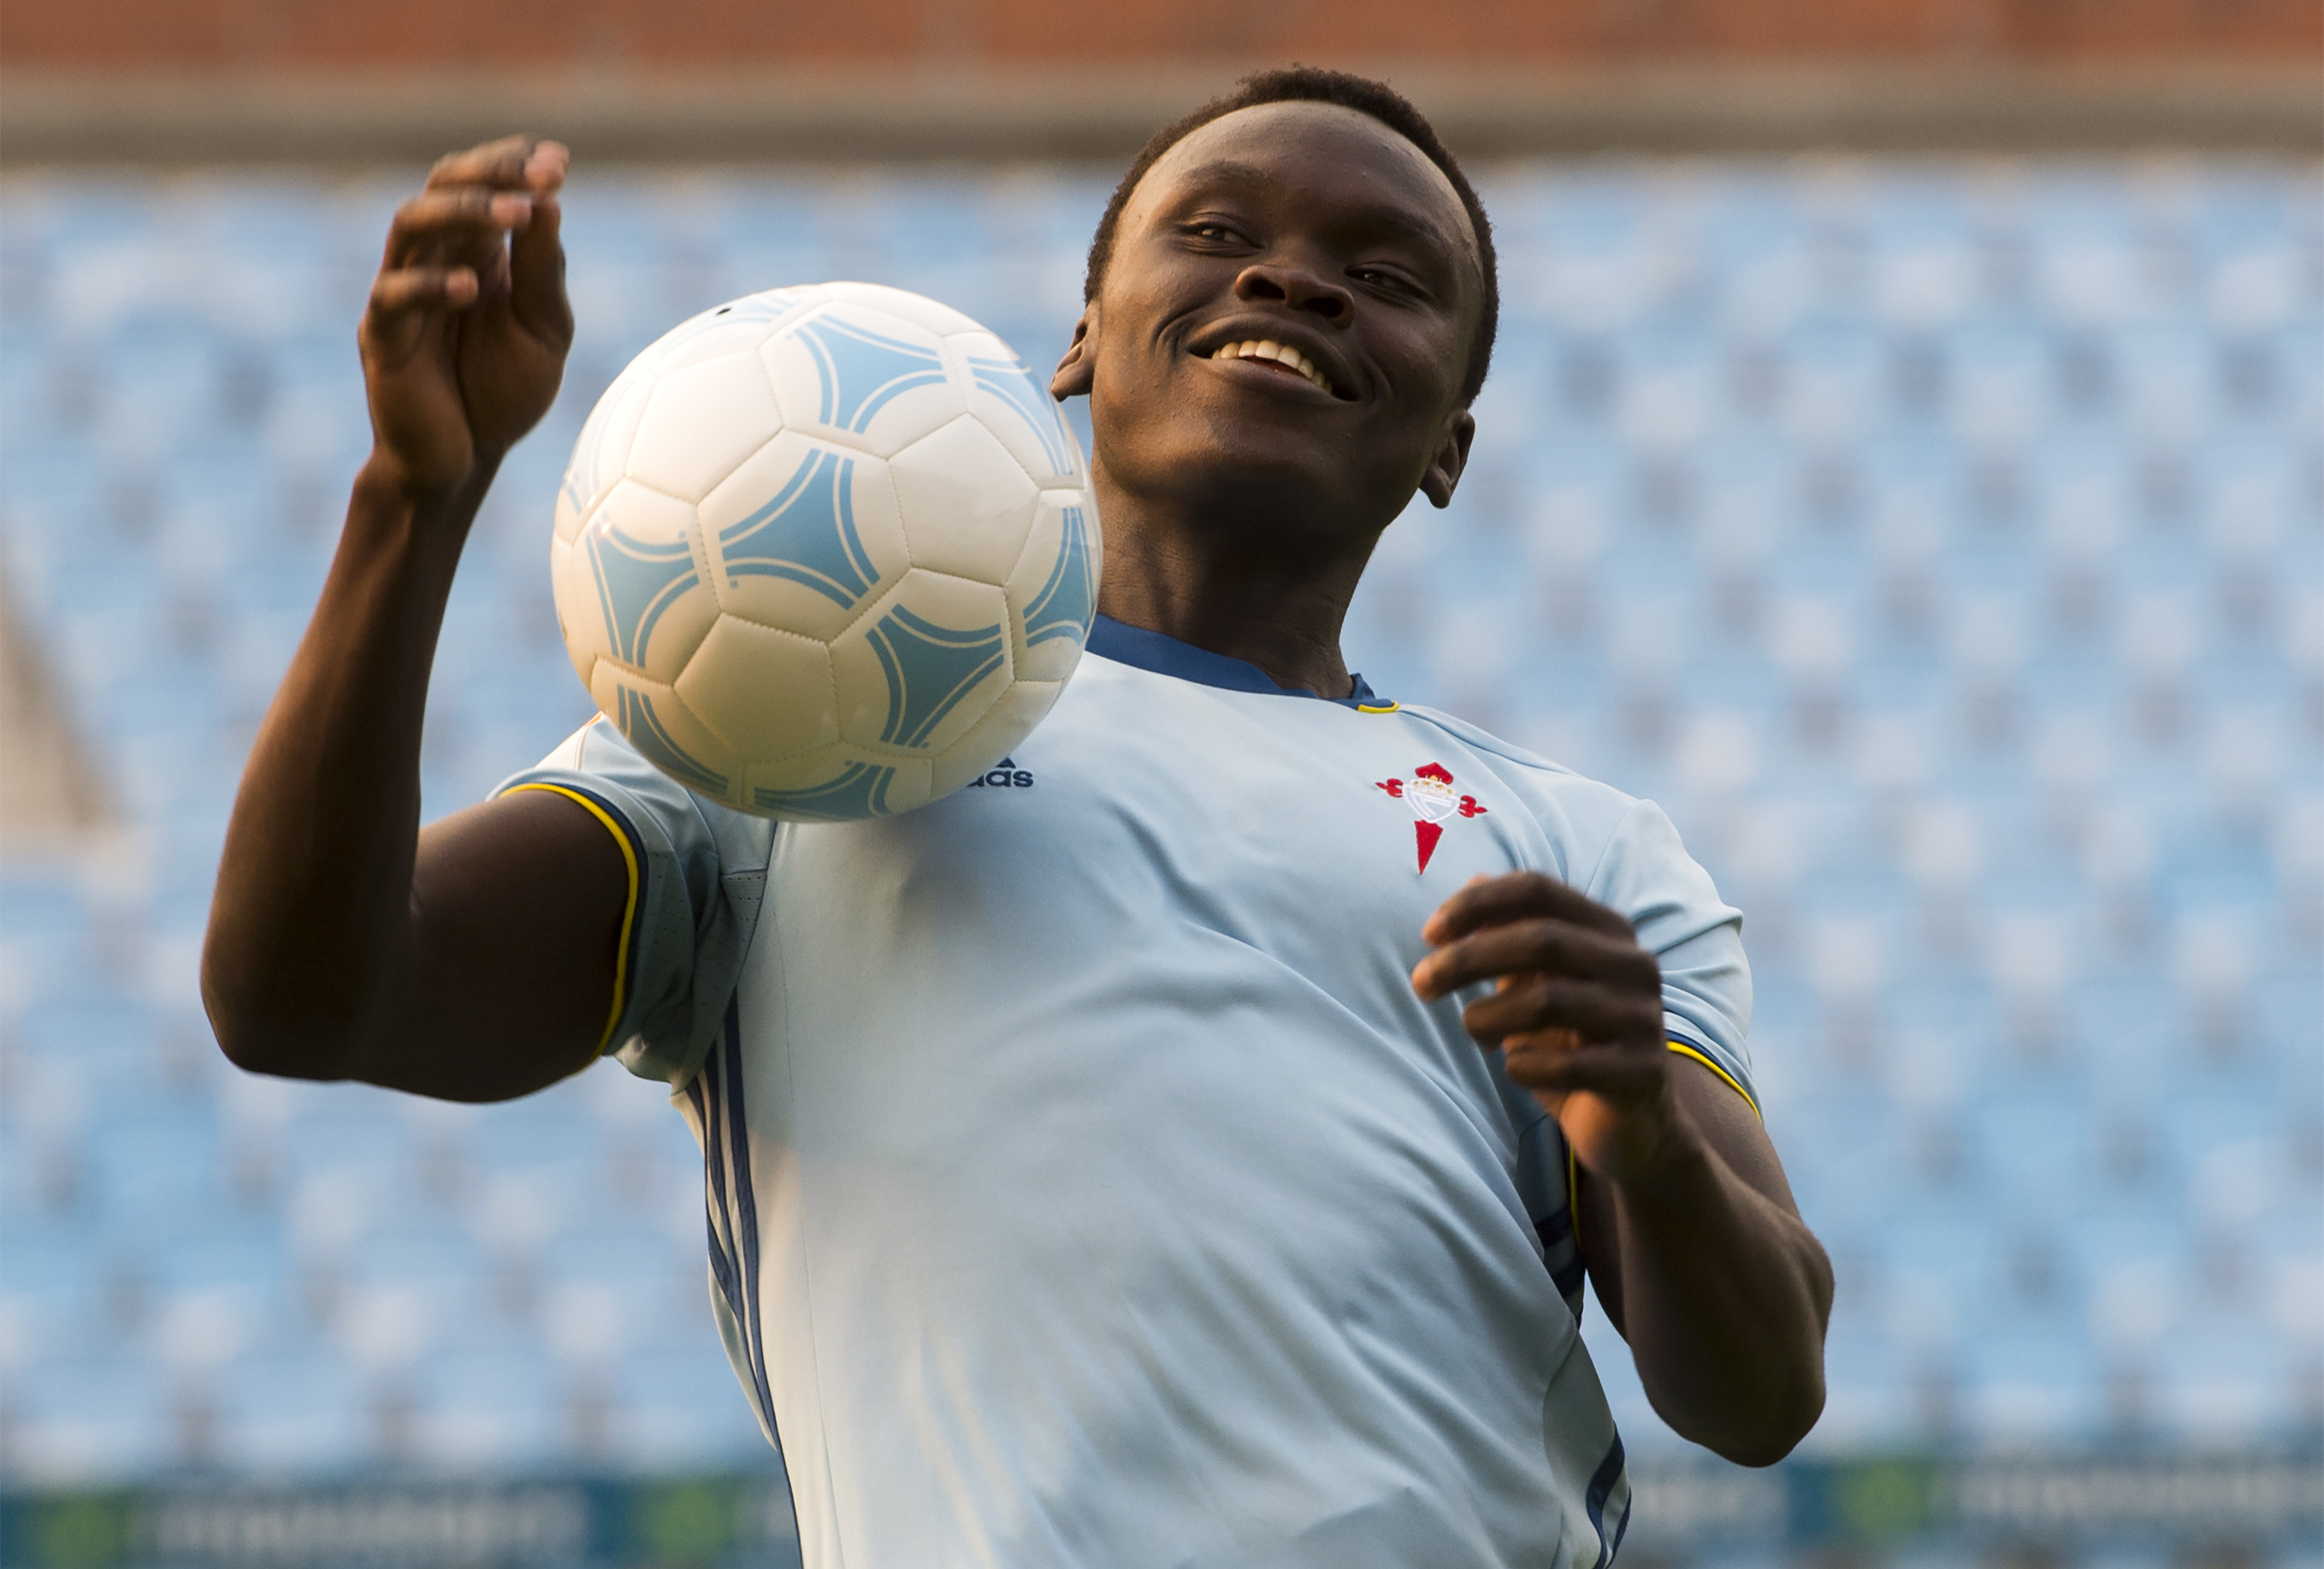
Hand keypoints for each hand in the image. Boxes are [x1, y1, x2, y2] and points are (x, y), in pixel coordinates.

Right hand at [358, 136, 572, 497]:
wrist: (464, 462)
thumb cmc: (502, 393)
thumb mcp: (545, 330)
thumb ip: (544, 274)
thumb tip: (551, 204)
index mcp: (474, 251)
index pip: (483, 184)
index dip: (514, 164)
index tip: (559, 160)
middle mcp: (432, 258)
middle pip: (442, 185)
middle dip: (492, 173)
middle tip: (542, 174)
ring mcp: (401, 292)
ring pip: (411, 225)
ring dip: (464, 211)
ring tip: (517, 212)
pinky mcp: (382, 335)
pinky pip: (393, 296)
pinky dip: (431, 286)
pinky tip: (472, 289)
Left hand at [1411, 871, 1685, 1184]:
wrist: (1633, 1124)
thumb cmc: (1570, 1042)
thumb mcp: (1538, 983)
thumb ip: (1511, 933)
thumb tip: (1472, 879)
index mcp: (1609, 930)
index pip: (1538, 890)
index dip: (1477, 904)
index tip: (1429, 934)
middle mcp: (1634, 965)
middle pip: (1540, 938)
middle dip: (1468, 958)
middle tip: (1421, 983)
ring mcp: (1643, 1019)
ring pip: (1548, 999)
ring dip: (1490, 1016)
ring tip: (1473, 1031)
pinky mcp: (1641, 1073)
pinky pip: (1567, 1064)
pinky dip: (1524, 1065)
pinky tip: (1514, 1068)